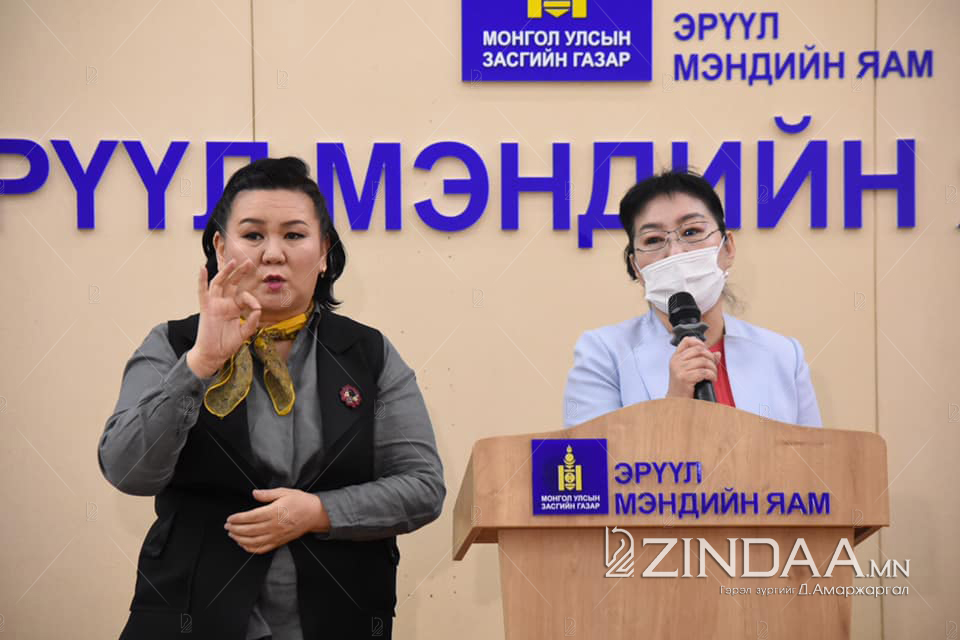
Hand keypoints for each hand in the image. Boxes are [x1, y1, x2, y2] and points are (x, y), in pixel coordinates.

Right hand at [187, 258, 261, 377]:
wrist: (213, 355)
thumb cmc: (226, 344)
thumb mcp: (244, 333)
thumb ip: (252, 322)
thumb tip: (258, 310)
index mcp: (234, 308)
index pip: (244, 296)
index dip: (252, 299)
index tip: (257, 308)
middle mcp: (224, 303)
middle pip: (232, 283)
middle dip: (240, 272)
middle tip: (249, 262)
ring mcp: (214, 304)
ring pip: (219, 283)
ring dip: (225, 272)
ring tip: (233, 261)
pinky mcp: (205, 308)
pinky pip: (202, 291)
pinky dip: (202, 280)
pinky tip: (203, 269)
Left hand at [224, 488, 330, 553]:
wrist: (315, 514)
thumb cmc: (300, 501)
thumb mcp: (285, 492)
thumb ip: (268, 494)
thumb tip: (254, 493)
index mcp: (274, 512)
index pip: (251, 517)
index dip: (238, 519)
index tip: (230, 518)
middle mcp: (274, 526)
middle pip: (249, 530)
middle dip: (235, 528)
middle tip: (227, 526)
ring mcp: (276, 536)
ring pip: (253, 541)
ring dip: (240, 539)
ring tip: (232, 534)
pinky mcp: (279, 542)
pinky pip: (262, 549)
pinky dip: (250, 548)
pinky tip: (243, 544)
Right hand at [665, 336, 720, 398]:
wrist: (677, 402)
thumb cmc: (684, 387)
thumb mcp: (691, 371)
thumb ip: (703, 360)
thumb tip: (717, 353)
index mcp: (676, 357)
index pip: (687, 340)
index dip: (699, 342)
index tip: (706, 350)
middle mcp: (676, 361)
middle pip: (699, 350)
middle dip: (710, 357)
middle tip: (713, 367)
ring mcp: (679, 369)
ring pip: (704, 361)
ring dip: (713, 368)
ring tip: (713, 375)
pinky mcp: (684, 378)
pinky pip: (704, 372)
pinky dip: (712, 376)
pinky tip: (711, 380)